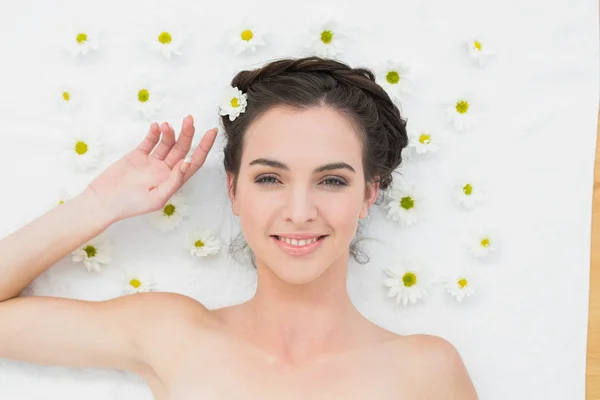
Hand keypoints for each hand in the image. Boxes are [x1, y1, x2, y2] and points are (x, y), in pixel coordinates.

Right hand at [82, 115, 217, 223]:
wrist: (102, 201)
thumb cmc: (130, 205)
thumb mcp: (157, 198)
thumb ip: (174, 181)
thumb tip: (187, 163)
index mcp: (174, 181)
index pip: (194, 162)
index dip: (204, 148)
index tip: (212, 132)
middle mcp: (165, 170)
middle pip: (182, 148)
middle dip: (188, 134)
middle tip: (189, 119)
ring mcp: (152, 161)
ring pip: (167, 143)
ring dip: (170, 132)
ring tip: (167, 126)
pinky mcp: (137, 155)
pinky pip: (150, 141)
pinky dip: (154, 133)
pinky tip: (156, 126)